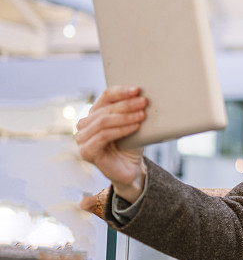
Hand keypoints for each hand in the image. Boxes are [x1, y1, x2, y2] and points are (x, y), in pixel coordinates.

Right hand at [75, 86, 147, 201]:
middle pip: (105, 109)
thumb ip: (133, 111)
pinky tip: (134, 127)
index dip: (121, 91)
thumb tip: (143, 96)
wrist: (131, 169)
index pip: (106, 96)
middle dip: (126, 105)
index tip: (137, 90)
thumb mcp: (133, 124)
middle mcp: (85, 124)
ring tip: (142, 115)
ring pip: (103, 121)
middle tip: (143, 102)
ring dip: (125, 117)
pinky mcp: (86, 151)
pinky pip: (103, 135)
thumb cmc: (131, 145)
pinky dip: (121, 130)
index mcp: (95, 113)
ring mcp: (82, 138)